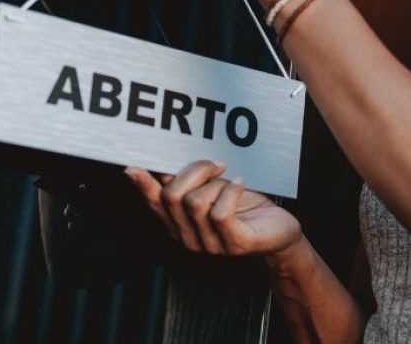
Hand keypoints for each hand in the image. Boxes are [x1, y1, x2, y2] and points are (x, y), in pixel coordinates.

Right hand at [124, 159, 301, 257]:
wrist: (279, 229)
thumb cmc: (245, 206)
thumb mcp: (213, 188)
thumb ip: (188, 181)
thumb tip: (166, 165)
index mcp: (179, 223)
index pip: (155, 203)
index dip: (142, 185)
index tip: (132, 167)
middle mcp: (189, 237)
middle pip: (172, 196)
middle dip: (195, 170)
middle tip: (217, 165)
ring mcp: (210, 245)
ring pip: (196, 202)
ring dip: (217, 183)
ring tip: (231, 181)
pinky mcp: (233, 244)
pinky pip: (220, 213)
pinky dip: (232, 191)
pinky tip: (241, 185)